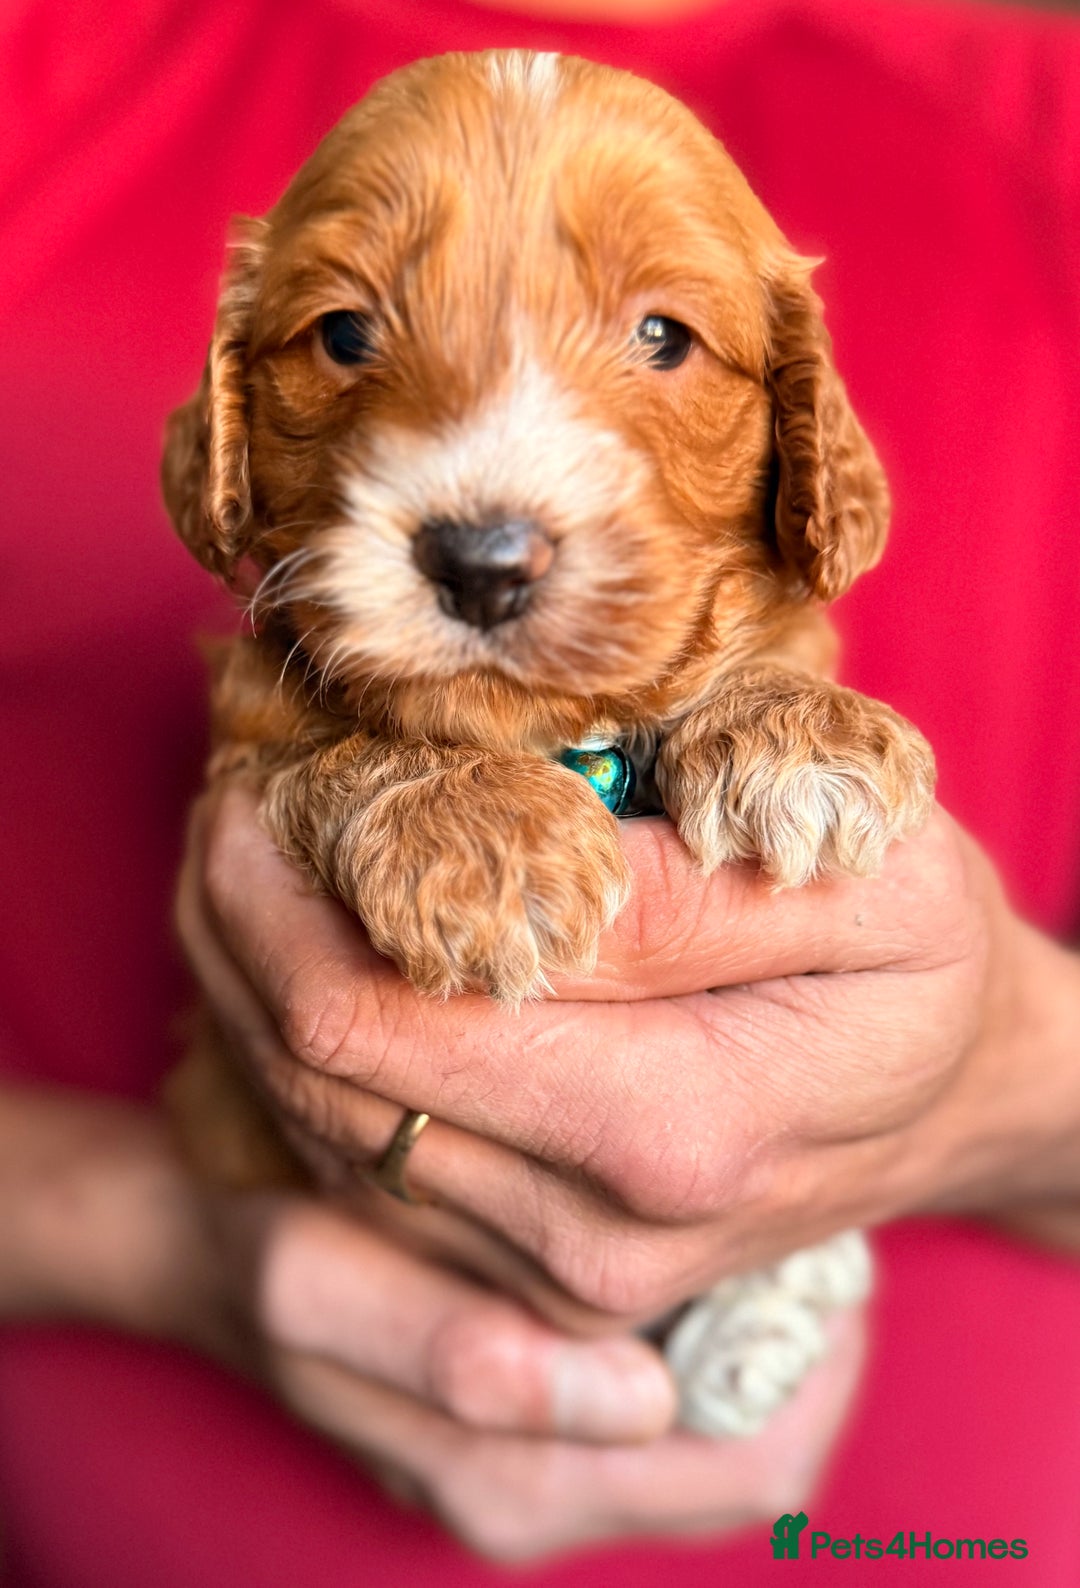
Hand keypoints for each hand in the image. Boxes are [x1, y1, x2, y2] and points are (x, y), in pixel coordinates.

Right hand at [0, 1082, 862, 1558]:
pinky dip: (701, 1331)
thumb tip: (638, 1398)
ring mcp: (538, 1465)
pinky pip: (665, 1401)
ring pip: (719, 1428)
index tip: (838, 1252)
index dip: (817, 1366)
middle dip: (800, 1346)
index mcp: (511, 1484)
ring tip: (756, 1225)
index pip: (748, 1470)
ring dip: (754, 1332)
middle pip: (755, 1456)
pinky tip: (680, 1242)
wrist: (194, 1246)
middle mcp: (542, 1497)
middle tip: (816, 1226)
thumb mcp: (319, 1285)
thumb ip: (457, 1353)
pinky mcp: (528, 1424)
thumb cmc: (255, 1252)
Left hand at [180, 784, 1079, 1335]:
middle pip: (317, 1082)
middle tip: (231, 801)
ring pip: (319, 1132)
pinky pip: (364, 1168)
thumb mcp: (869, 877)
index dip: (279, 898)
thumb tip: (498, 868)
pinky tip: (301, 958)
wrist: (960, 1096)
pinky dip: (308, 1057)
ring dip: (255, 988)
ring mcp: (554, 1269)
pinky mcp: (533, 1265)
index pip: (374, 1022)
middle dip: (242, 928)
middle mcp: (589, 1231)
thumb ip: (681, 890)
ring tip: (245, 860)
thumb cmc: (925, 966)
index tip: (259, 779)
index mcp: (671, 1124)